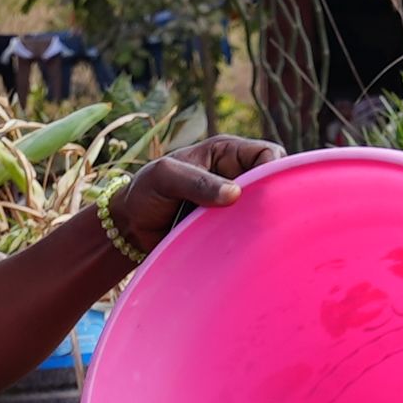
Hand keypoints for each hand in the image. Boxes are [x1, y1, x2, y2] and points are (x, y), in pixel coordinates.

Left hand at [109, 135, 280, 257]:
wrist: (130, 227)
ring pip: (265, 211)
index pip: (267, 153)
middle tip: (261, 218)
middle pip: (273, 183)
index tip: (265, 192)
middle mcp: (236, 176)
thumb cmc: (145, 191)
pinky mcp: (230, 229)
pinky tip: (247, 248)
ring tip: (252, 235)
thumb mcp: (165, 177)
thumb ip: (196, 181)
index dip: (272, 169)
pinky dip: (251, 240)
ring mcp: (235, 205)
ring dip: (261, 223)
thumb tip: (235, 194)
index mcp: (226, 153)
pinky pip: (251, 233)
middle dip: (272, 198)